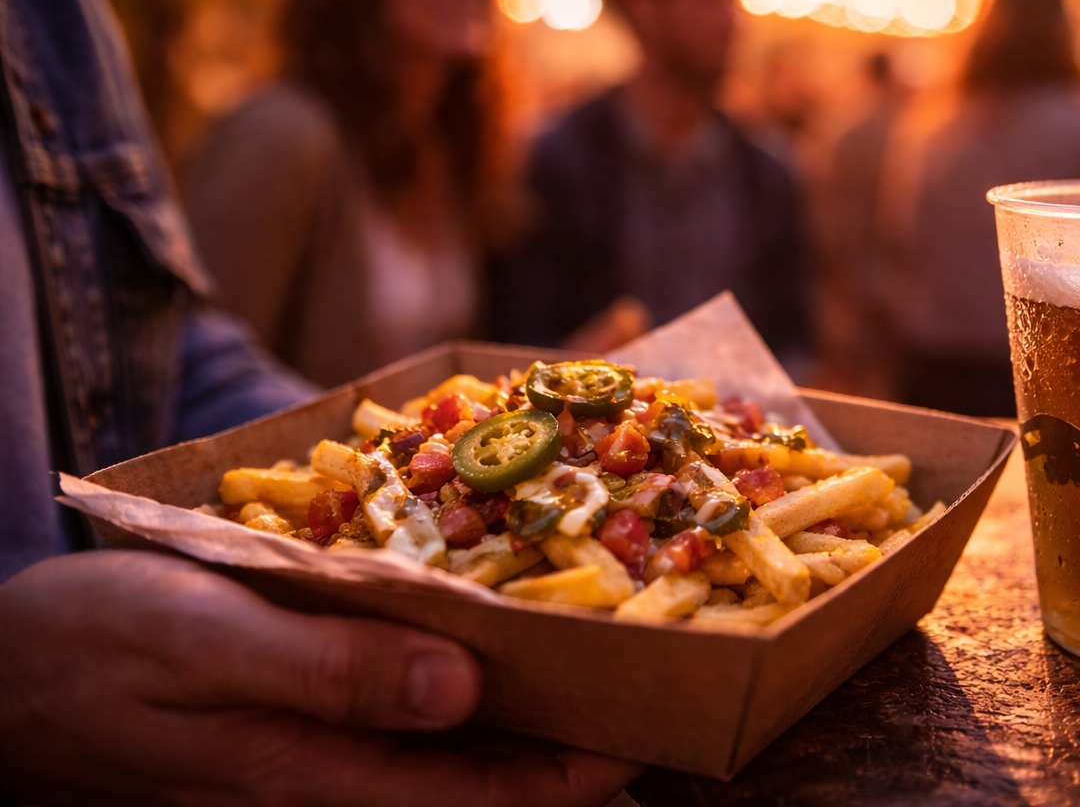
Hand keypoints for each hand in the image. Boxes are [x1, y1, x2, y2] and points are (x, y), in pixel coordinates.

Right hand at [0, 551, 641, 805]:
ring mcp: (313, 756)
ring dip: (521, 706)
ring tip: (591, 649)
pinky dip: (457, 674)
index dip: (572, 775)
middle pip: (477, 777)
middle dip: (566, 739)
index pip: (478, 800)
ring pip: (446, 746)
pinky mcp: (297, 721)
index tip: (649, 731)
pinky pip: (399, 711)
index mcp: (315, 775)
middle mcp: (330, 779)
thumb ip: (331, 673)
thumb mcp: (206, 645)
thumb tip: (463, 690)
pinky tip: (482, 631)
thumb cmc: (88, 652)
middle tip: (645, 674)